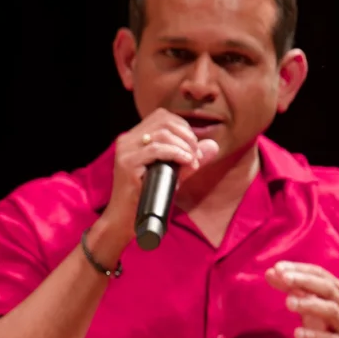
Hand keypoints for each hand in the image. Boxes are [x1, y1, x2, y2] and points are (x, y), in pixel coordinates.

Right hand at [98, 109, 220, 249]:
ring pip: (162, 133)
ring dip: (184, 145)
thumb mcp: (172, 174)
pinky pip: (156, 149)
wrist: (126, 221)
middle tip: (197, 154)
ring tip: (193, 161)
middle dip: (187, 135)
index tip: (195, 147)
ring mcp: (125, 151)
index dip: (183, 126)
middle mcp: (127, 140)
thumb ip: (190, 158)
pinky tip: (187, 162)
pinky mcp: (127, 164)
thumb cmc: (147, 198)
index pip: (162, 116)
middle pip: (163, 121)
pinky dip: (176, 153)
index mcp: (134, 138)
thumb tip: (213, 145)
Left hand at [267, 261, 338, 337]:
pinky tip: (297, 333)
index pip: (320, 274)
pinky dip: (314, 336)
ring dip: (309, 305)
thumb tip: (271, 272)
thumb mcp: (308, 305)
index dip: (300, 269)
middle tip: (284, 279)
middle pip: (328, 289)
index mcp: (338, 292)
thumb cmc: (325, 326)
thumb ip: (291, 288)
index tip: (278, 268)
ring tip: (288, 302)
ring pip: (332, 311)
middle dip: (306, 281)